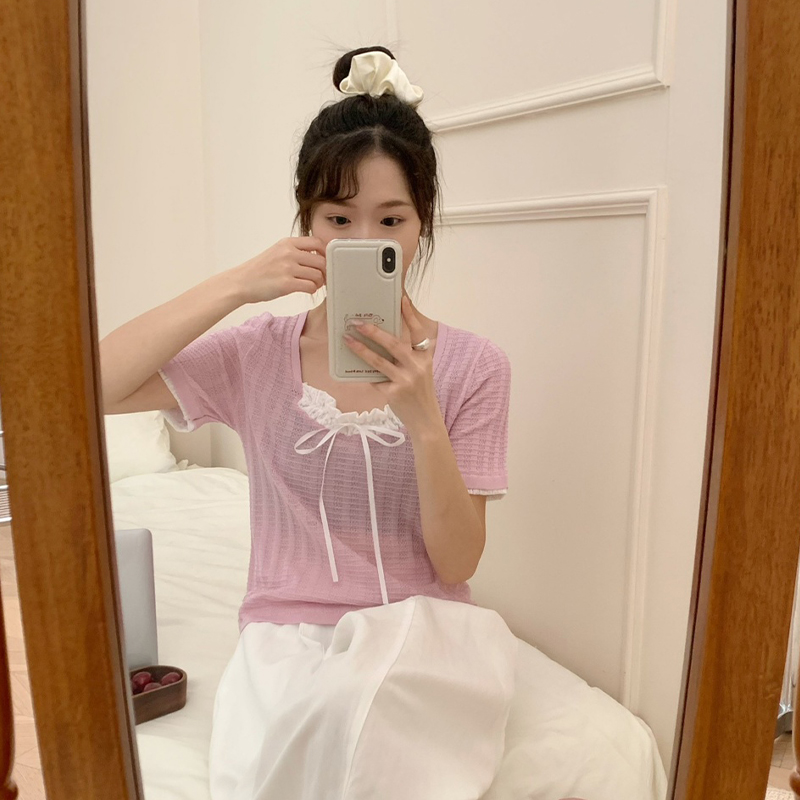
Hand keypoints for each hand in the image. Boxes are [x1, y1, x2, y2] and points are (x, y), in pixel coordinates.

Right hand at [231, 237, 325, 303]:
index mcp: (287, 243)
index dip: (324, 254)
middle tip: (321, 278)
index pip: (317, 243)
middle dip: (324, 272)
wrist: (241, 282)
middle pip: (321, 261)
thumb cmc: (259, 270)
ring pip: (318, 275)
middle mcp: (288, 253)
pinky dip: (312, 290)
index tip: (323, 262)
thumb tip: (318, 257)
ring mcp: (287, 268)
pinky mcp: (286, 284)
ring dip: (318, 283)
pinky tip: (307, 290)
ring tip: (312, 285)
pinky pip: (310, 287)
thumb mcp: (277, 252)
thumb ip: (295, 251)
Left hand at [343, 296, 443, 436]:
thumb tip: (380, 341)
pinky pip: (374, 378)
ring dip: (361, 349)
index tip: (402, 299)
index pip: (418, 332)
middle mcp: (417, 366)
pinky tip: (353, 365)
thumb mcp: (420, 372)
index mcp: (425, 358)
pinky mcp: (394, 393)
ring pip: (379, 360)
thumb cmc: (420, 393)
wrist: (426, 420)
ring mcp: (406, 380)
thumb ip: (406, 357)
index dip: (410, 315)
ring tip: (347, 339)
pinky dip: (364, 372)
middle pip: (393, 344)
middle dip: (374, 331)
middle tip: (358, 323)